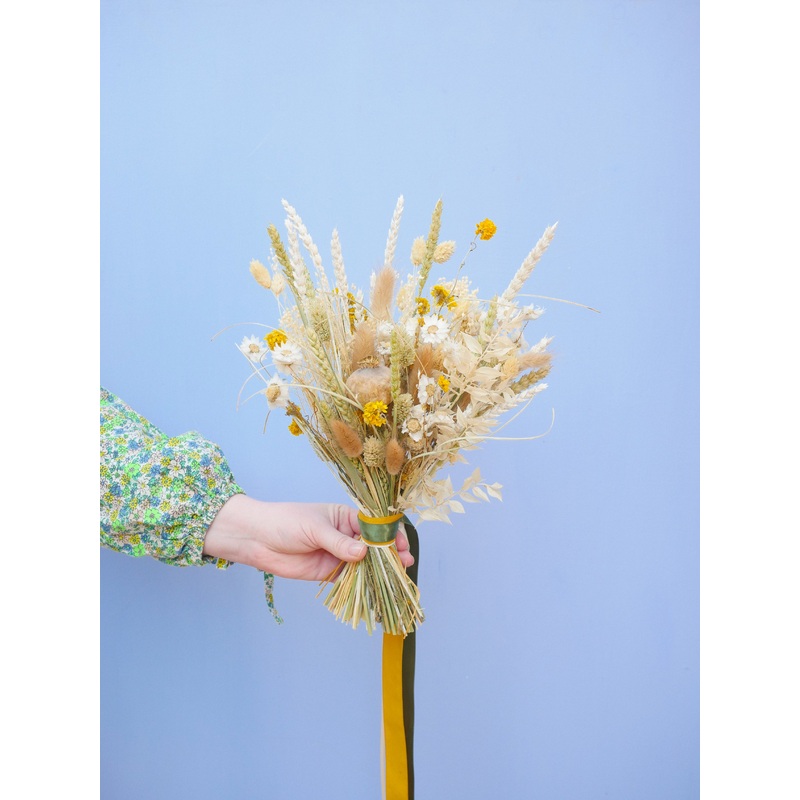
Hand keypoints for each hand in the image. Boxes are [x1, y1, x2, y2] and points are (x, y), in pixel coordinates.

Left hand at [203, 495, 413, 580]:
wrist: (258, 539)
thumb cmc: (285, 522)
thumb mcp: (314, 528)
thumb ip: (338, 542)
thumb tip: (362, 554)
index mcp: (344, 516)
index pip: (373, 525)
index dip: (389, 534)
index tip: (401, 543)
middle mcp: (345, 535)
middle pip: (373, 546)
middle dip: (389, 554)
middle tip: (404, 563)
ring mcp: (338, 554)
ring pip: (364, 563)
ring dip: (379, 570)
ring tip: (395, 577)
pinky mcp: (328, 572)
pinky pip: (350, 578)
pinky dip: (363, 583)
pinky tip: (375, 587)